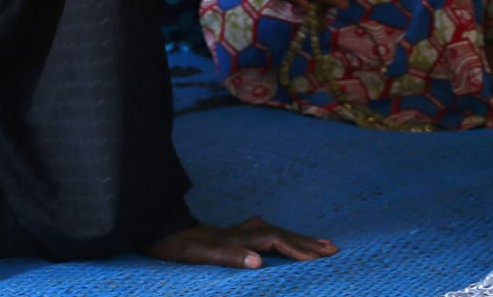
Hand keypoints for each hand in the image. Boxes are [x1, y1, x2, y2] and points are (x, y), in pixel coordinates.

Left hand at [148, 216, 338, 267]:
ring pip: (277, 233)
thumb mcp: (200, 254)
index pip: (277, 241)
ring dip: (299, 239)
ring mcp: (239, 231)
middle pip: (283, 234)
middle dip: (308, 242)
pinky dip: (283, 239)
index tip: (320, 258)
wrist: (159, 230)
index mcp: (239, 236)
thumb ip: (229, 257)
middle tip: (334, 248)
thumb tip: (259, 262)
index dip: (298, 250)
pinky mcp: (234, 236)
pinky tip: (283, 240)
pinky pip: (268, 236)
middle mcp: (243, 230)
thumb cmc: (178, 246)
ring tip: (320, 243)